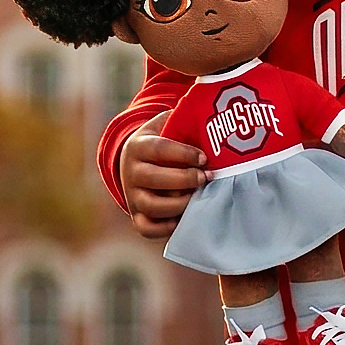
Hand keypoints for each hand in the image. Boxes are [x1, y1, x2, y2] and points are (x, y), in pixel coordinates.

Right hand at [119, 111, 210, 239]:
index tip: (205, 158)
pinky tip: (187, 217)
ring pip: (150, 206)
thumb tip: (214, 115)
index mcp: (138, 146)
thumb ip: (185, 121)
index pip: (158, 148)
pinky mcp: (136, 216)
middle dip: (184, 179)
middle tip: (206, 178)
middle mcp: (131, 172)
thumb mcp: (169, 124)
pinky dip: (167, 228)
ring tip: (199, 197)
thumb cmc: (165, 139)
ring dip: (178, 204)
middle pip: (153, 178)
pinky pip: (147, 228)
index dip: (183, 153)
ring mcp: (132, 196)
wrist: (137, 160)